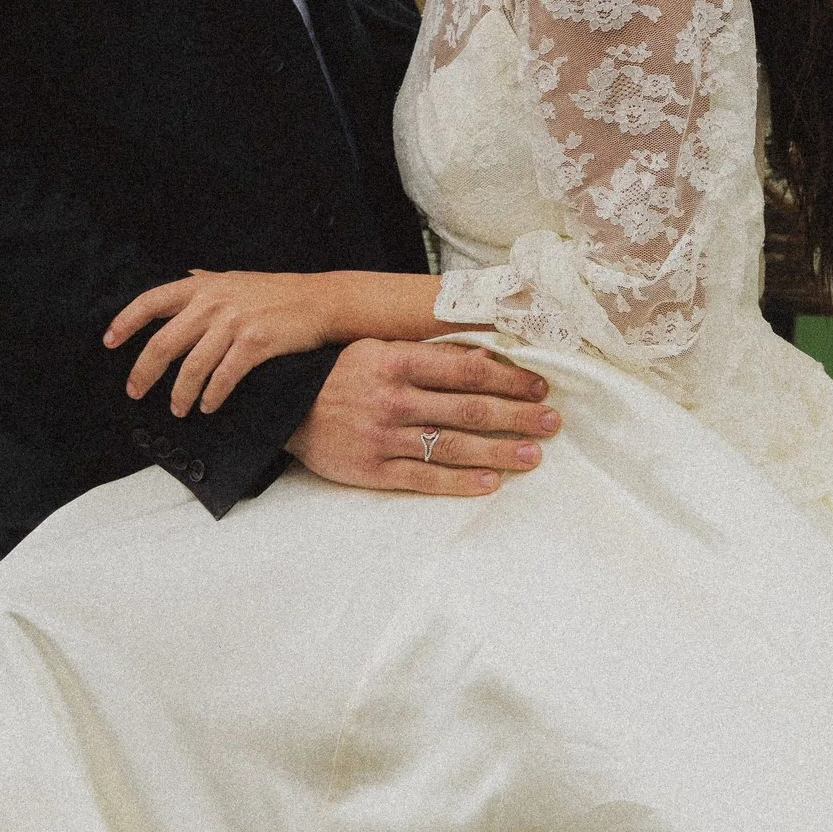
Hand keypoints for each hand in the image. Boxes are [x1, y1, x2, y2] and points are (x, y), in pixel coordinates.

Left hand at [106, 269, 342, 416]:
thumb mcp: (235, 279)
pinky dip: (212, 395)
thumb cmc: (275, 293)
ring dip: (180, 393)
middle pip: (164, 342)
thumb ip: (207, 282)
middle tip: (135, 392)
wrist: (319, 300)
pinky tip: (208, 405)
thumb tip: (184, 278)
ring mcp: (235, 322)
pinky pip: (224, 376)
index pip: (151, 301)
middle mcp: (214, 302)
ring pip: (193, 366)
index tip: (109, 341)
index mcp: (203, 287)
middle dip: (144, 372)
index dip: (126, 321)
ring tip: (178, 409)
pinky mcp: (256, 342)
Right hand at [285, 336, 558, 497]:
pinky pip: (424, 478)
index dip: (510, 377)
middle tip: (552, 422)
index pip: (467, 369)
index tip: (540, 386)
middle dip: (517, 416)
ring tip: (533, 455)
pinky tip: (491, 484)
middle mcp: (393, 398)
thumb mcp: (379, 347)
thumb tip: (486, 357)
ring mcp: (383, 436)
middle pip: (469, 409)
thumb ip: (430, 352)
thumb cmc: (339, 372)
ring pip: (453, 446)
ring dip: (499, 451)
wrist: (280, 406)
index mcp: (396, 360)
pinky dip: (460, 482)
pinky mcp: (371, 469)